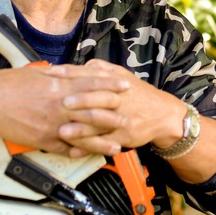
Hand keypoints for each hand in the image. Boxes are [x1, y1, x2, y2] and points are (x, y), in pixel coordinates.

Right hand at [0, 62, 134, 156]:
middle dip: (114, 114)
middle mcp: (58, 106)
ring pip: (83, 135)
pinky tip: (90, 155)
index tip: (125, 85)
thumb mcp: (36, 73)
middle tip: (130, 116)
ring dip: (102, 141)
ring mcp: (52, 125)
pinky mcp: (42, 139)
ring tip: (118, 144)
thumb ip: (57, 75)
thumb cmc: (8, 84)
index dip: (110, 85)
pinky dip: (78, 152)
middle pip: (93, 111)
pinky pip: (64, 148)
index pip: (91, 84)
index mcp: (58, 86)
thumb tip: (72, 71)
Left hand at [45, 59, 185, 155]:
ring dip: (81, 129)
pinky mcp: (123, 136)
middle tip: (61, 103)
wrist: (163, 115)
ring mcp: (121, 118)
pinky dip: (88, 147)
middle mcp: (117, 98)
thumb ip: (102, 68)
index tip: (52, 74)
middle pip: (97, 98)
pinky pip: (104, 143)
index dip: (71, 74)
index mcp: (114, 81)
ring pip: (99, 124)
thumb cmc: (138, 94)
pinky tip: (74, 151)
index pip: (90, 75)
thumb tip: (84, 63)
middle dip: (80, 101)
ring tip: (63, 132)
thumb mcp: (123, 76)